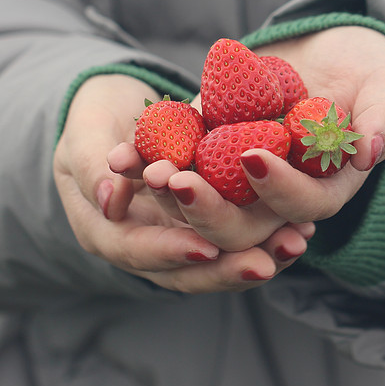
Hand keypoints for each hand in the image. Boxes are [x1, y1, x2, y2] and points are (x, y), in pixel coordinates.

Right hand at [53, 74, 312, 291]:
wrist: (115, 112)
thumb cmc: (94, 119)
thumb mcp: (83, 133)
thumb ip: (91, 164)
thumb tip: (110, 199)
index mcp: (105, 231)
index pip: (137, 251)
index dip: (171, 251)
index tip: (204, 246)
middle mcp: (143, 247)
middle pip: (186, 273)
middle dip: (227, 269)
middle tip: (265, 264)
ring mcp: (176, 241)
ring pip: (218, 263)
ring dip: (259, 256)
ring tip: (294, 243)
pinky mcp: (205, 228)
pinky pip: (238, 242)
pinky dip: (268, 237)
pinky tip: (301, 228)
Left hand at [110, 26, 384, 247]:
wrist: (333, 47)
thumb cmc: (369, 68)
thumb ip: (384, 118)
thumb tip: (370, 150)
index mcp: (324, 191)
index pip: (302, 206)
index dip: (279, 189)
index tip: (253, 156)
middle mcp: (276, 197)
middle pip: (243, 223)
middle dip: (209, 208)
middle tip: (179, 183)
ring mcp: (236, 178)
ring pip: (201, 201)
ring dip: (170, 192)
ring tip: (146, 173)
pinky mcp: (206, 150)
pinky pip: (176, 161)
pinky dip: (147, 160)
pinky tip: (120, 157)